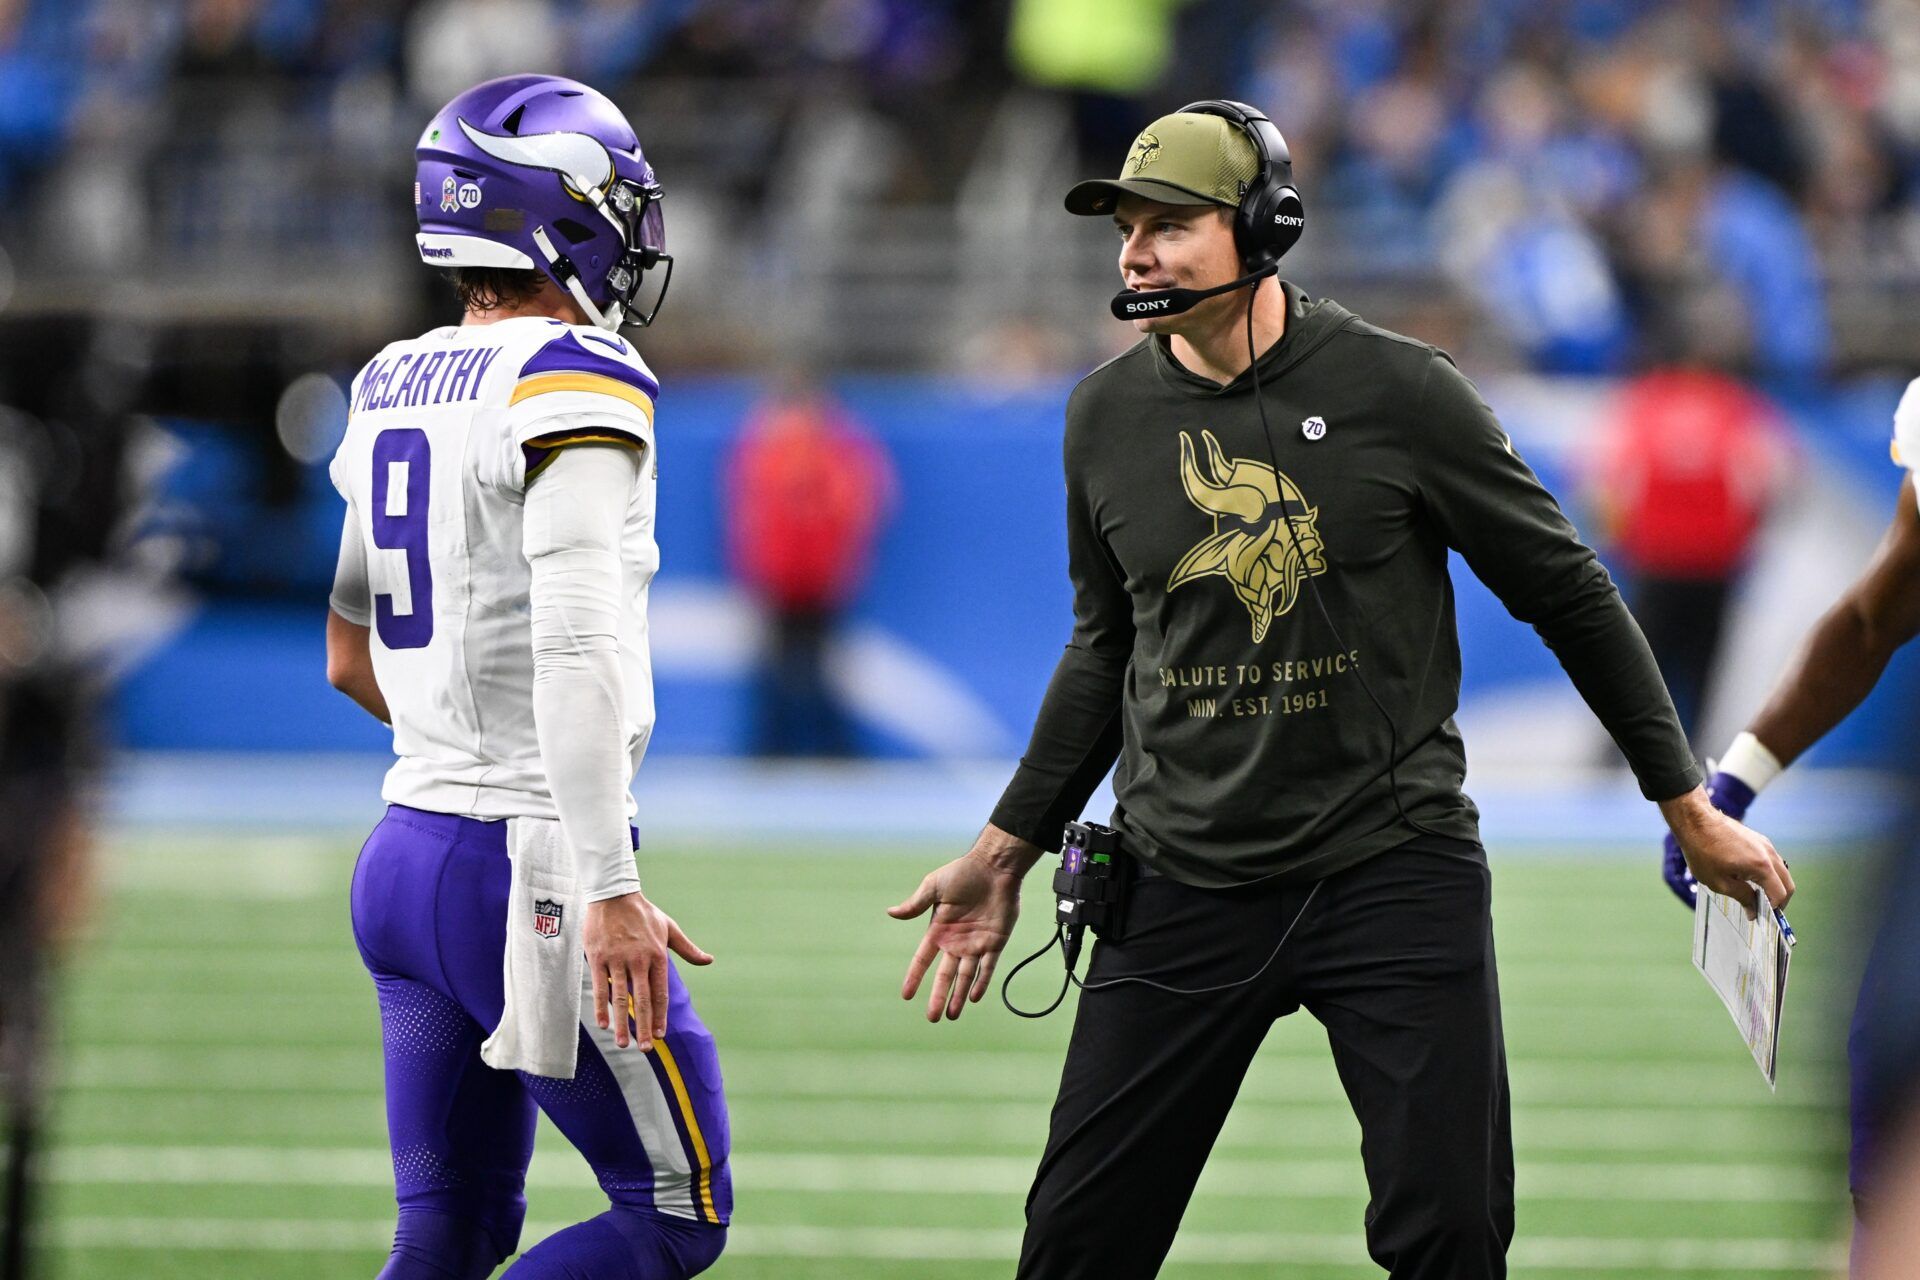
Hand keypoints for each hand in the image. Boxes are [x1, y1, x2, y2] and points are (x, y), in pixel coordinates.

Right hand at [584, 891, 712, 1049]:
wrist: (614, 894)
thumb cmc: (644, 913)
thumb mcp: (669, 928)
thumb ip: (687, 949)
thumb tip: (709, 961)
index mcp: (658, 955)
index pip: (661, 992)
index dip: (661, 1015)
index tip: (661, 1034)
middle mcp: (639, 960)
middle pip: (643, 1000)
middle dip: (644, 1026)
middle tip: (646, 1048)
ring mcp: (617, 959)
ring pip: (620, 997)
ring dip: (622, 1023)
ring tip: (623, 1044)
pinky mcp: (598, 957)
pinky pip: (600, 986)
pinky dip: (601, 1007)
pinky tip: (603, 1023)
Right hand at [888, 825, 1040, 1022]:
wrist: (994, 867)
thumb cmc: (963, 873)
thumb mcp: (934, 886)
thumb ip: (916, 904)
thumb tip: (890, 913)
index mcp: (939, 930)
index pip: (923, 959)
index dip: (914, 977)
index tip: (905, 995)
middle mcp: (956, 942)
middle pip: (944, 975)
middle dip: (938, 996)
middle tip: (932, 1018)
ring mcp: (976, 944)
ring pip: (965, 977)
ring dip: (958, 996)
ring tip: (951, 1016)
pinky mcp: (995, 942)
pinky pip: (988, 967)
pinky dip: (982, 982)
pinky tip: (974, 998)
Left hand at [1659, 785, 1791, 917]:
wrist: (1695, 821)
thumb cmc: (1703, 851)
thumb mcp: (1719, 882)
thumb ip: (1742, 897)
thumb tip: (1754, 911)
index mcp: (1762, 866)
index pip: (1780, 895)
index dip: (1774, 910)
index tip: (1762, 918)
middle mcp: (1769, 854)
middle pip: (1787, 884)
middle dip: (1779, 900)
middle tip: (1764, 911)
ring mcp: (1765, 845)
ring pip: (1781, 872)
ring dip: (1774, 886)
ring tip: (1756, 896)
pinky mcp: (1759, 840)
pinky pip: (1772, 861)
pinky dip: (1769, 874)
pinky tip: (1751, 880)